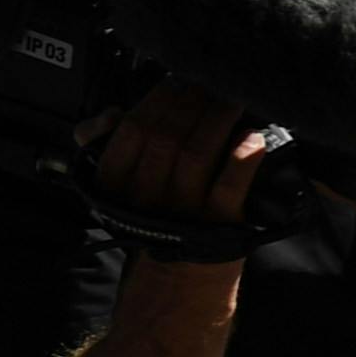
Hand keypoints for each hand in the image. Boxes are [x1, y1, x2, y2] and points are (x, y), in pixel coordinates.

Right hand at [77, 75, 267, 231]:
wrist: (178, 275)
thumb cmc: (153, 215)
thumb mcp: (117, 183)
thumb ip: (103, 144)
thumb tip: (110, 114)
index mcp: (115, 184)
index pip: (131, 131)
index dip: (156, 100)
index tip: (176, 81)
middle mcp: (145, 199)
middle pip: (166, 139)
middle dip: (191, 103)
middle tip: (210, 83)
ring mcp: (182, 213)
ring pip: (196, 156)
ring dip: (217, 121)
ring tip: (232, 100)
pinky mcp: (217, 226)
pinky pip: (228, 189)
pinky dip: (242, 161)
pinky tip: (252, 139)